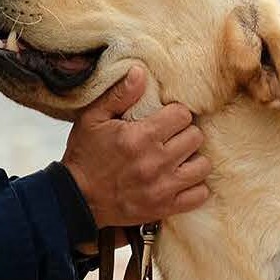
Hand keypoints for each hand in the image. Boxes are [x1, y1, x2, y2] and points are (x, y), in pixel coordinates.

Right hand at [62, 68, 210, 231]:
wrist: (76, 199)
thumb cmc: (85, 156)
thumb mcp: (92, 119)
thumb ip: (118, 94)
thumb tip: (141, 72)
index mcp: (139, 137)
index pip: (182, 115)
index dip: (174, 114)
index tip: (165, 119)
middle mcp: (155, 162)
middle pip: (195, 137)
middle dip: (184, 134)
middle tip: (170, 138)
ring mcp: (162, 187)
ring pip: (202, 165)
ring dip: (192, 159)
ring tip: (178, 158)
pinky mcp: (164, 207)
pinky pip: (199, 195)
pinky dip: (194, 187)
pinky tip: (180, 179)